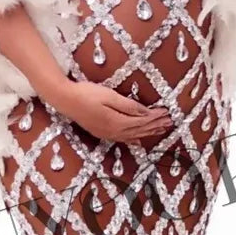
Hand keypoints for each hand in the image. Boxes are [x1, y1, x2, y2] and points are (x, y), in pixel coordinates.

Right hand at [54, 81, 173, 143]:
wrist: (65, 100)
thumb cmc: (87, 93)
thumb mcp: (109, 96)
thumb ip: (128, 106)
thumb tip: (145, 113)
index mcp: (117, 121)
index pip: (142, 121)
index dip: (156, 117)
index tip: (167, 113)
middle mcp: (114, 131)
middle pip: (140, 130)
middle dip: (155, 126)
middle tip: (169, 122)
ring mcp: (107, 134)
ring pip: (133, 136)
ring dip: (147, 133)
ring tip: (160, 130)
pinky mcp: (102, 133)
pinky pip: (123, 139)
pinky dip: (134, 139)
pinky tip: (138, 141)